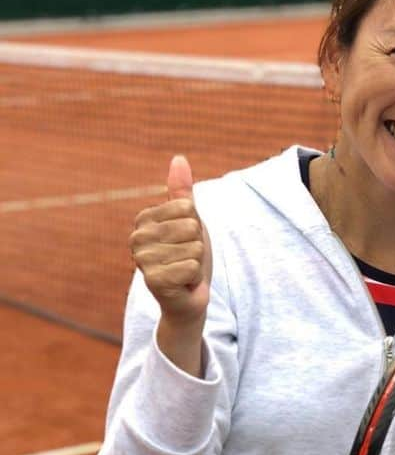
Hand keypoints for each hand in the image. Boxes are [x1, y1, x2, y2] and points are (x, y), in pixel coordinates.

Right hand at [129, 155, 211, 325]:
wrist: (187, 296)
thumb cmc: (187, 254)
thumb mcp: (188, 219)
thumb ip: (181, 191)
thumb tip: (178, 158)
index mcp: (143, 219)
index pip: (187, 207)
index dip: (196, 225)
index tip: (185, 240)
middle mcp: (136, 239)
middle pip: (192, 226)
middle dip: (197, 244)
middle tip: (186, 257)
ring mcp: (143, 261)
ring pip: (194, 247)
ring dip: (196, 262)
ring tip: (184, 270)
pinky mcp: (153, 282)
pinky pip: (191, 267)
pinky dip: (194, 277)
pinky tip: (183, 284)